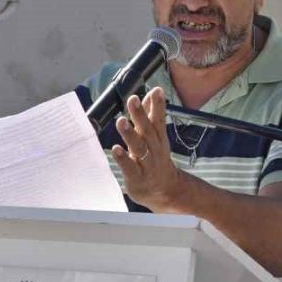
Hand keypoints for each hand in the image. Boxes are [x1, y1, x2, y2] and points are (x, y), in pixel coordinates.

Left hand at [110, 87, 183, 211]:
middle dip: (140, 115)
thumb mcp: (156, 136)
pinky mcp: (137, 177)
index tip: (156, 90)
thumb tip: (153, 92)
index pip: (159, 119)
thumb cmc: (156, 158)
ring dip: (130, 134)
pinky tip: (116, 149)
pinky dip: (123, 159)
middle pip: (147, 130)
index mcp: (158, 138)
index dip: (157, 105)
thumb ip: (153, 114)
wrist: (164, 190)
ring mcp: (146, 164)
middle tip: (133, 100)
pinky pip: (130, 167)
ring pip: (139, 148)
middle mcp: (154, 149)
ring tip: (121, 122)